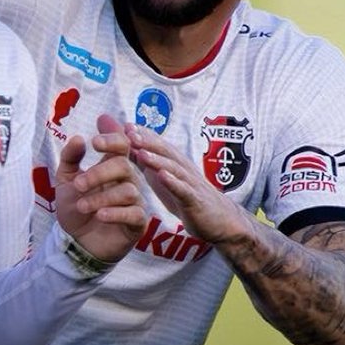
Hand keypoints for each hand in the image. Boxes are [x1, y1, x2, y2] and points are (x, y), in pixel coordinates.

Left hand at [54, 114, 147, 261]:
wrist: (76, 241)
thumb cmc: (75, 206)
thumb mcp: (65, 180)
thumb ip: (70, 158)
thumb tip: (79, 138)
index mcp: (112, 165)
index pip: (122, 144)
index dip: (112, 139)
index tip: (94, 142)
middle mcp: (128, 180)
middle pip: (124, 166)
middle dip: (98, 174)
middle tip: (78, 186)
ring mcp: (135, 201)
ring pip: (128, 191)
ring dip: (101, 198)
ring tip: (82, 206)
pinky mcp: (137, 222)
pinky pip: (134, 213)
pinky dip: (116, 213)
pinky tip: (100, 215)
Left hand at [125, 124, 246, 243]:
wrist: (219, 220)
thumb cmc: (188, 197)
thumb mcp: (164, 178)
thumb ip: (148, 163)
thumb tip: (128, 147)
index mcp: (174, 162)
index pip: (158, 144)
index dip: (143, 134)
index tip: (125, 124)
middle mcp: (183, 168)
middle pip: (164, 151)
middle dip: (147, 141)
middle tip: (129, 132)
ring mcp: (190, 184)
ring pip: (173, 168)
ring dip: (157, 159)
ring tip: (141, 152)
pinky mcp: (195, 201)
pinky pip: (183, 190)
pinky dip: (173, 182)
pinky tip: (161, 176)